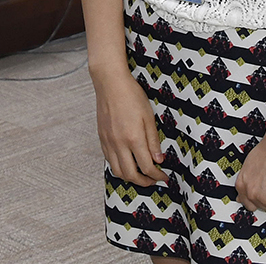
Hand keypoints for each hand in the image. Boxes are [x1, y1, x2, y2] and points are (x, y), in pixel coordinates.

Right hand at [92, 66, 166, 186]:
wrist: (110, 83)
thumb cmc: (131, 95)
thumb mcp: (148, 116)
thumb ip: (153, 140)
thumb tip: (159, 160)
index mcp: (133, 138)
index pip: (147, 167)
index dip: (157, 176)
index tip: (163, 176)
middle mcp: (119, 143)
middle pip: (130, 175)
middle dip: (144, 182)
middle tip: (153, 180)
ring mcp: (108, 141)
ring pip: (117, 171)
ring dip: (129, 178)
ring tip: (140, 174)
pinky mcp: (101, 138)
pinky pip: (109, 160)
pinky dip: (119, 166)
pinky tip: (126, 162)